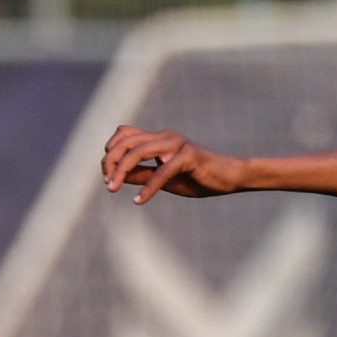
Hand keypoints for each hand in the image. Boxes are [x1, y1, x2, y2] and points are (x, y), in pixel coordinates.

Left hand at [101, 126, 242, 202]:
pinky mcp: (189, 155)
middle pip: (126, 141)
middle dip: (111, 162)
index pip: (125, 135)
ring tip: (112, 189)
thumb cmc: (197, 178)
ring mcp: (177, 144)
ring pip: (139, 151)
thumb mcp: (163, 179)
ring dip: (122, 171)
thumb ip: (142, 174)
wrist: (230, 177)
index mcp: (158, 138)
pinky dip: (148, 187)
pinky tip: (139, 201)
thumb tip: (117, 177)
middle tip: (107, 184)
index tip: (106, 176)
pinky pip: (162, 171)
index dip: (111, 152)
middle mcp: (165, 136)